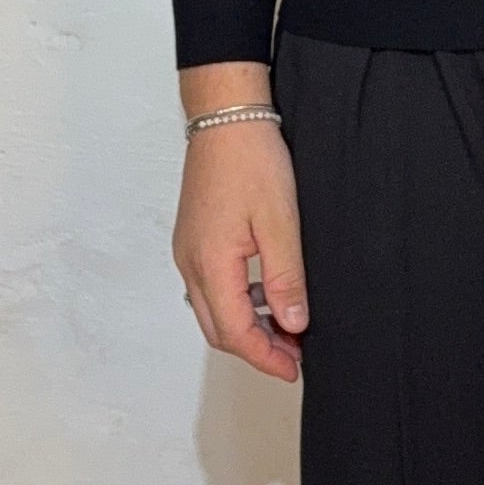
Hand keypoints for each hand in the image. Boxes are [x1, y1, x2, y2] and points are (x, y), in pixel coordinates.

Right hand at [174, 71, 309, 381]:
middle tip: (295, 354)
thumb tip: (293, 324)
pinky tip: (267, 292)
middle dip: (256, 349)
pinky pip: (211, 286)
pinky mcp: (194, 238)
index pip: (235, 333)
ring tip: (288, 324)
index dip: (266, 358)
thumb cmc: (251, 159)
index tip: (294, 369)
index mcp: (210, 263)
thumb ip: (285, 278)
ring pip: (213, 310)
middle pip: (219, 329)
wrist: (226, 115)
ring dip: (248, 326)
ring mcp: (189, 251)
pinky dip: (239, 302)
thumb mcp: (281, 222)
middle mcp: (191, 263)